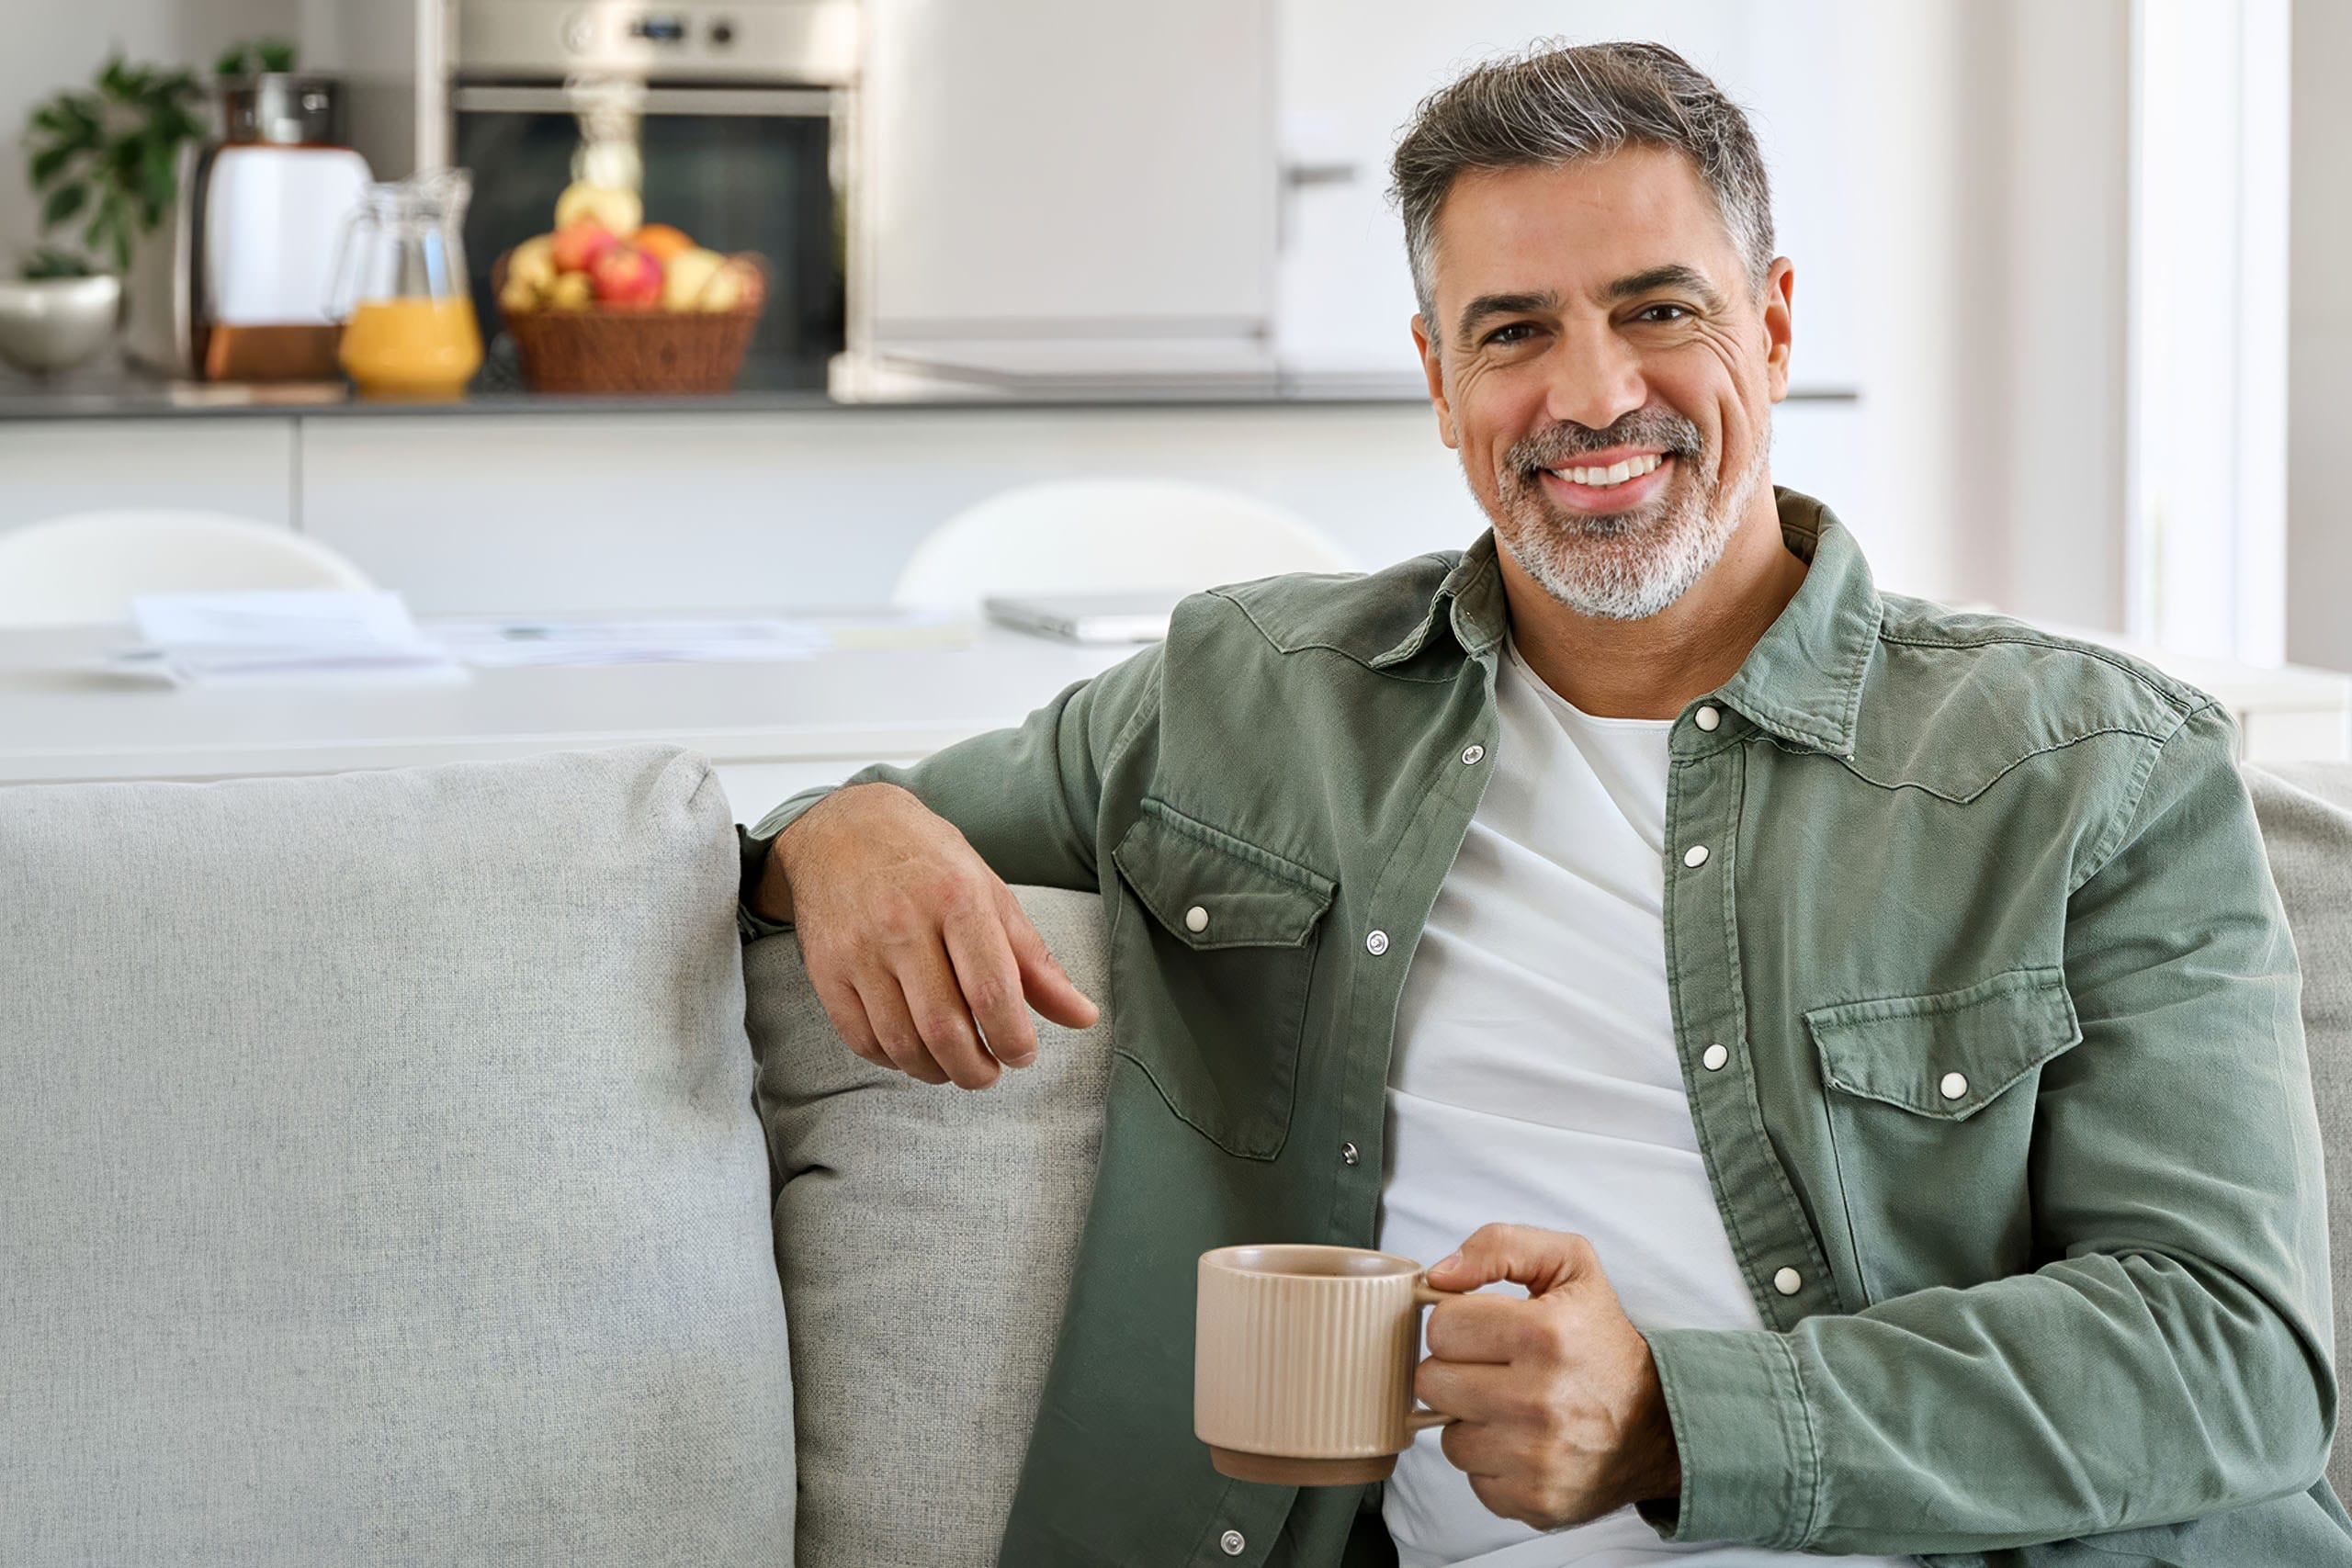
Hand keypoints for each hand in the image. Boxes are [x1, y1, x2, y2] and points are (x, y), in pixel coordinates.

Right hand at [755, 782, 1100, 1088]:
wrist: (842, 826)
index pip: (991, 990)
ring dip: (937, 1072)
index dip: (1013, 1038)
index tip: (1022, 1054)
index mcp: (956, 898)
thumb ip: (1035, 961)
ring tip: (956, 1065)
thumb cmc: (928, 860)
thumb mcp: (990, 893)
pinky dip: (893, 1060)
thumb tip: (1084, 1017)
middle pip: (944, 1028)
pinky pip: (861, 1039)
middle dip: (976, 1069)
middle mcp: (903, 923)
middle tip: (990, 1072)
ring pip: (901, 1042)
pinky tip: (914, 1050)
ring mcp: (858, 949)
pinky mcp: (824, 969)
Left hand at [1415, 1224, 1680, 1529]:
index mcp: (1545, 1332)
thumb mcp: (1569, 1265)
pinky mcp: (1535, 1500)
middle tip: (1496, 1369)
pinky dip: (1491, 1462)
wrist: (1659, 1423)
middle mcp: (1540, 1399)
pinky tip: (1523, 1443)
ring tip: (1512, 1407)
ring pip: (1447, 1437)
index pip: (1441, 1326)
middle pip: (1432, 1381)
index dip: (1459, 1324)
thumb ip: (1499, 1246)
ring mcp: (1537, 1457)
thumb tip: (1438, 1276)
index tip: (1486, 1331)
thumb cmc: (1601, 1341)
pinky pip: (1472, 1479)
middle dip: (1457, 1371)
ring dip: (1471, 1421)